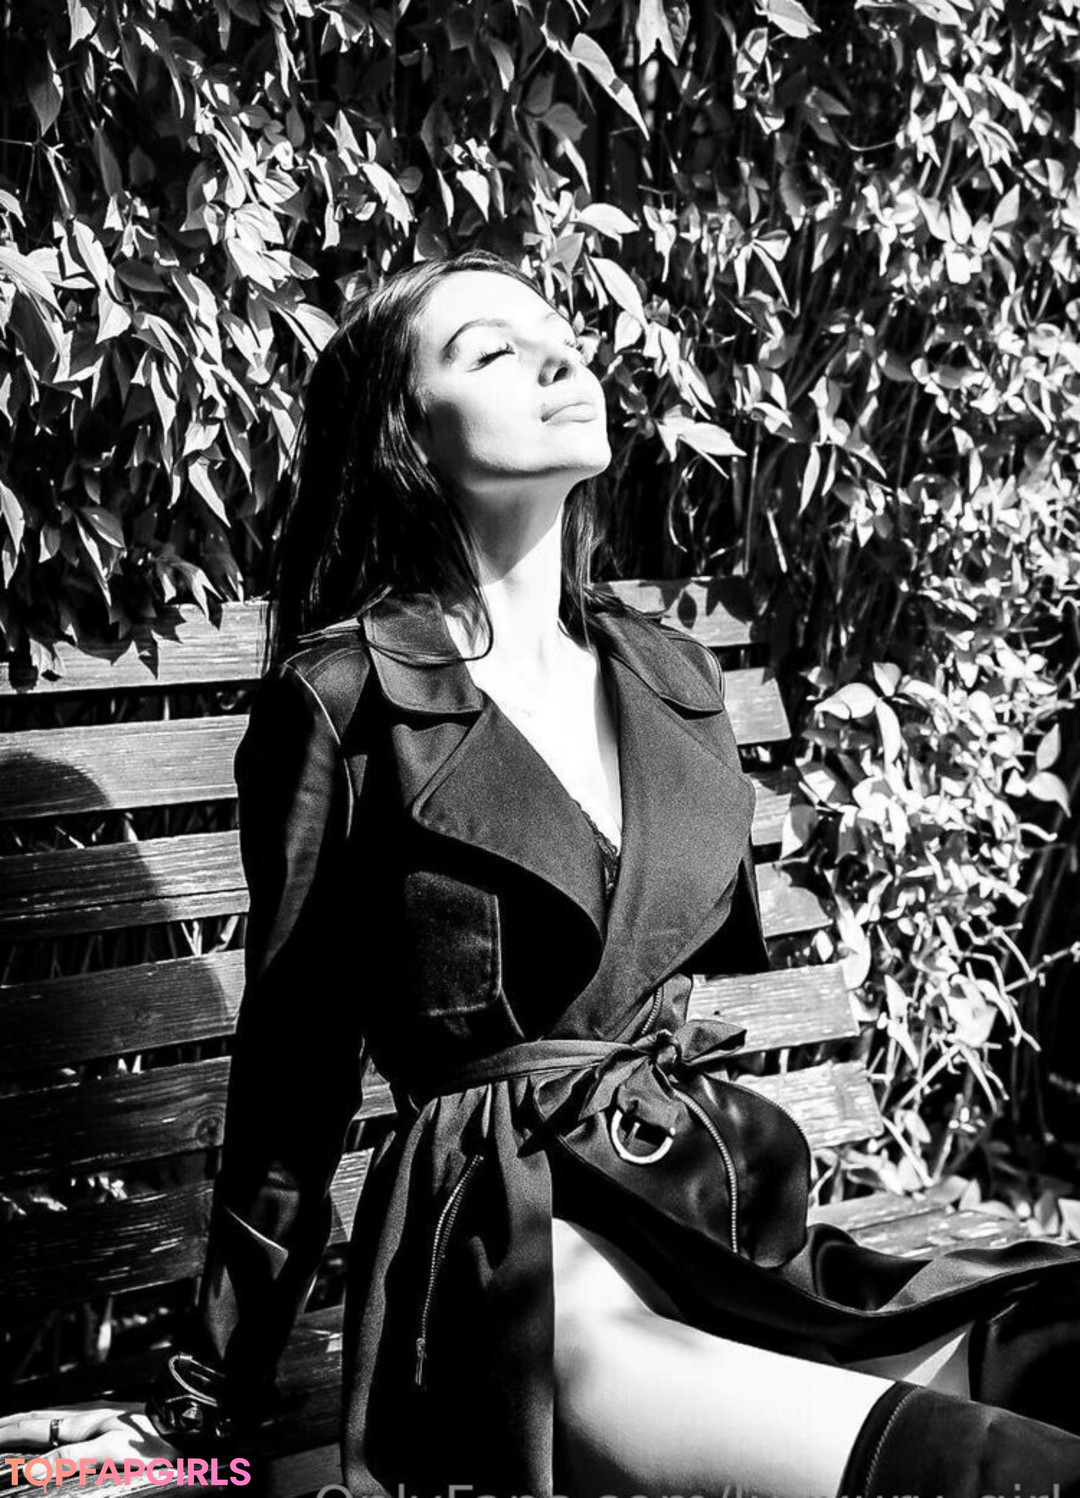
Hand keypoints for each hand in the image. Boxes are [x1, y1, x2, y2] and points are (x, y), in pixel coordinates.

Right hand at [0, 1403, 179, 1489]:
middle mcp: (86, 1416)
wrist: (183, 1425)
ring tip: (13, 1424)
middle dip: (12, 1422)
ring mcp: (98, 1417)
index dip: (7, 1431)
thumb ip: (72, 1458)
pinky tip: (55, 1429)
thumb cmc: (152, 1441)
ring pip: (52, 1416)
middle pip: (39, 1417)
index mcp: (82, 1423)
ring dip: (28, 1421)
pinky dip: (49, 1424)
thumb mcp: (109, 1451)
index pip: (34, 1427)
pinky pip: (67, 1422)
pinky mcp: (109, 1422)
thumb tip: (35, 1468)